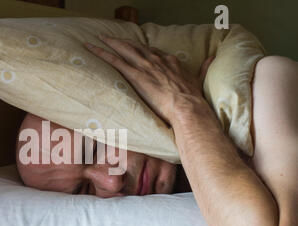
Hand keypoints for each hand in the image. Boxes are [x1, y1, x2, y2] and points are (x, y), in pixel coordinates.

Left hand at [85, 35, 213, 124]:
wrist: (187, 107)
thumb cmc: (192, 99)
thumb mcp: (199, 79)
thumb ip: (203, 68)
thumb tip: (212, 58)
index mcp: (170, 61)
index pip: (152, 51)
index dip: (142, 48)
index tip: (136, 47)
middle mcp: (156, 60)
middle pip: (136, 46)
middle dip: (123, 41)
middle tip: (111, 37)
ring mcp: (145, 66)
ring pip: (123, 49)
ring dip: (109, 43)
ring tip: (98, 39)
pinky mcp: (136, 75)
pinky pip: (115, 61)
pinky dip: (102, 53)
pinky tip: (93, 49)